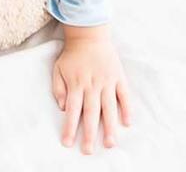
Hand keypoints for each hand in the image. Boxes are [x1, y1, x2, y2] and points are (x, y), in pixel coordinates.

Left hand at [52, 23, 130, 153]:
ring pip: (108, 107)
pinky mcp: (118, 77)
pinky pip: (124, 95)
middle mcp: (92, 85)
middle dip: (89, 133)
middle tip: (88, 151)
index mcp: (76, 84)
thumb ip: (58, 88)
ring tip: (109, 143)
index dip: (69, 127)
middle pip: (90, 113)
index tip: (67, 143)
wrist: (89, 34)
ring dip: (109, 126)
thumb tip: (62, 107)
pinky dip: (126, 108)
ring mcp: (106, 81)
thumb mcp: (58, 68)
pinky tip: (127, 122)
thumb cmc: (72, 54)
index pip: (72, 110)